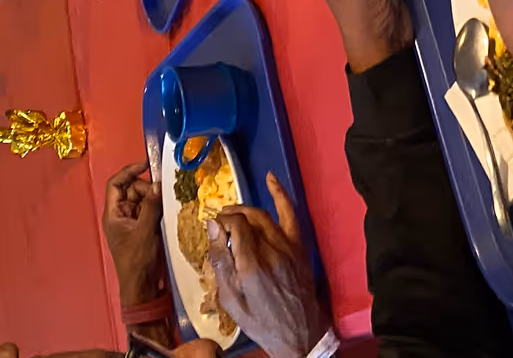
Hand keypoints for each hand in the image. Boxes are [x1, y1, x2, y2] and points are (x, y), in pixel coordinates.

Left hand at [102, 159, 167, 304]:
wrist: (142, 289)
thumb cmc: (137, 261)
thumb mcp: (145, 232)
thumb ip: (151, 206)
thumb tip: (158, 184)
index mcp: (113, 214)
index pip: (116, 184)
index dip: (129, 171)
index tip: (146, 164)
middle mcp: (120, 216)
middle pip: (132, 190)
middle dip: (146, 188)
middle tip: (162, 194)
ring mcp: (131, 223)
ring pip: (142, 200)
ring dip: (153, 199)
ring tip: (166, 204)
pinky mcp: (142, 231)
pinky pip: (149, 212)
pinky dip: (157, 209)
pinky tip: (167, 211)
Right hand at [207, 175, 328, 357]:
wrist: (299, 335)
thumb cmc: (261, 322)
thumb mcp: (231, 301)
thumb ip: (221, 263)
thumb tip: (213, 228)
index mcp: (251, 265)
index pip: (233, 226)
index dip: (221, 222)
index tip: (214, 229)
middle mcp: (270, 250)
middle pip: (246, 219)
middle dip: (230, 216)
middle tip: (220, 223)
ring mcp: (287, 246)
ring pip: (263, 215)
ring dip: (245, 210)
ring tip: (233, 214)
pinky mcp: (298, 246)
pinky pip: (290, 213)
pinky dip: (280, 194)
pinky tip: (270, 178)